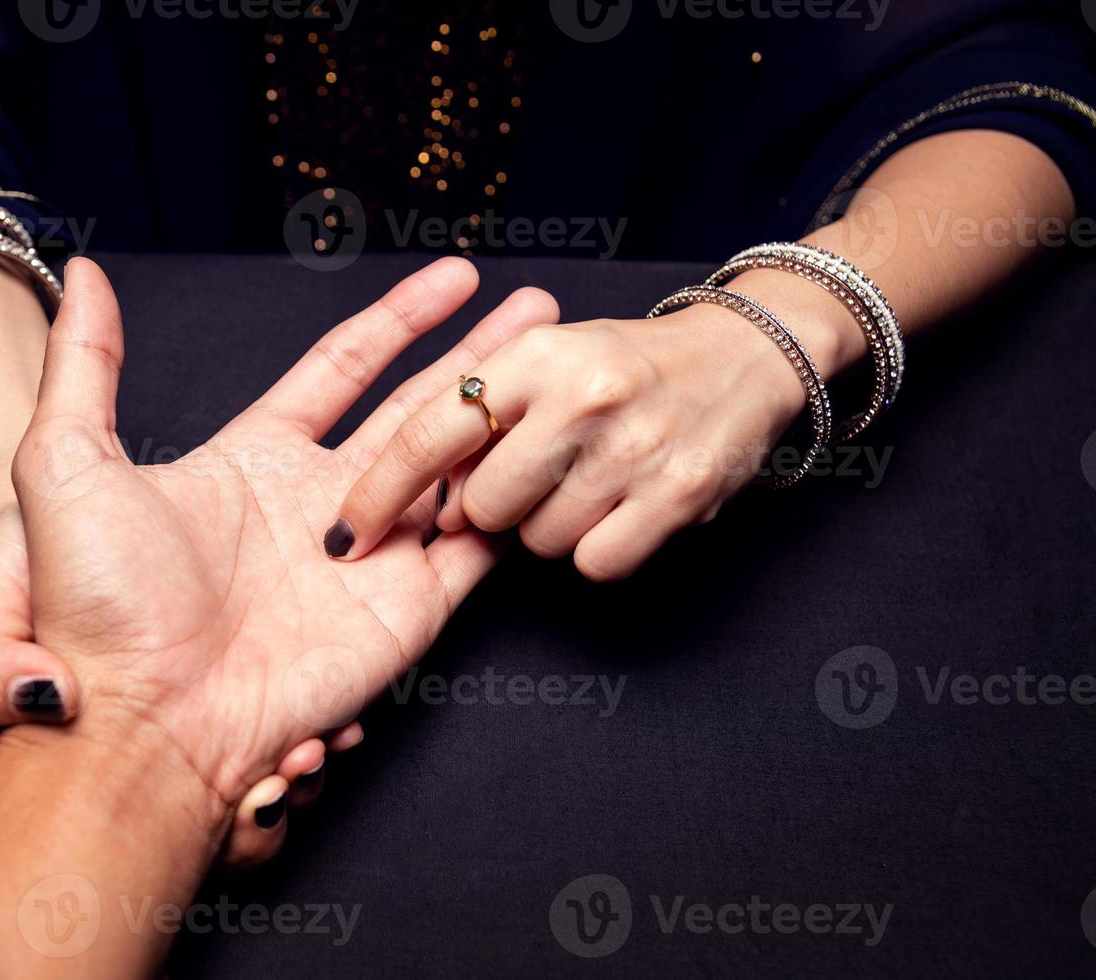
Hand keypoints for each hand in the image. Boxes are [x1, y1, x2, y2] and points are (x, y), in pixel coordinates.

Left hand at [0, 255, 554, 829]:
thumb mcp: (66, 462)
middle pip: (419, 408)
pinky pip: (477, 543)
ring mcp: (373, 555)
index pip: (346, 368)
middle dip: (478, 357)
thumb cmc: (98, 602)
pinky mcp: (409, 608)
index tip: (456, 277)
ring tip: (560, 361)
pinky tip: (549, 447)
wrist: (145, 721)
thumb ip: (88, 364)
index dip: (402, 318)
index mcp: (256, 459)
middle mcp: (323, 501)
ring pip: (460, 464)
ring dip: (510, 415)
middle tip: (536, 308)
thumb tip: (85, 273)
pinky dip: (513, 498)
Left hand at [326, 285, 857, 580]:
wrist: (748, 356)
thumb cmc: (626, 363)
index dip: (379, 491)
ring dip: (547, 527)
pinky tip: (617, 512)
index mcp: (537, 353)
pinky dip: (599, 549)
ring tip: (582, 483)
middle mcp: (582, 395)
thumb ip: (481, 406)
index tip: (346, 534)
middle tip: (521, 484)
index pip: (429, 431)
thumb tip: (426, 490)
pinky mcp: (679, 497)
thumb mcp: (546, 353)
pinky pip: (597, 563)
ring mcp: (634, 448)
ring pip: (538, 540)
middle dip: (486, 509)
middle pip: (483, 503)